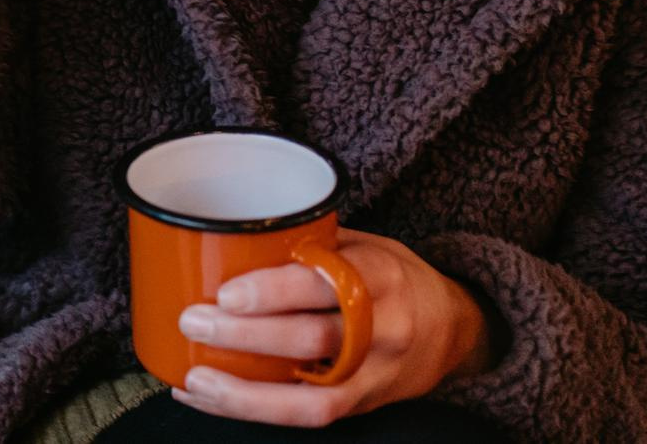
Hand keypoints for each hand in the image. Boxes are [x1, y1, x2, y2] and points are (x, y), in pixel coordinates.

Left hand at [169, 229, 497, 426]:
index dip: (275, 291)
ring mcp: (375, 373)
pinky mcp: (363, 404)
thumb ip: (307, 242)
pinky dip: (254, 409)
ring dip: (244, 391)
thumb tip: (225, 232)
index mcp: (379, 274)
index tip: (227, 292)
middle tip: (193, 321)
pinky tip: (210, 396)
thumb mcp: (361, 243)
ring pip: (311, 394)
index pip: (326, 284)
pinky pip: (308, 415)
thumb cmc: (389, 277)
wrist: (453, 328)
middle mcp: (384, 327)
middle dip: (246, 335)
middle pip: (313, 339)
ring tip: (195, 377)